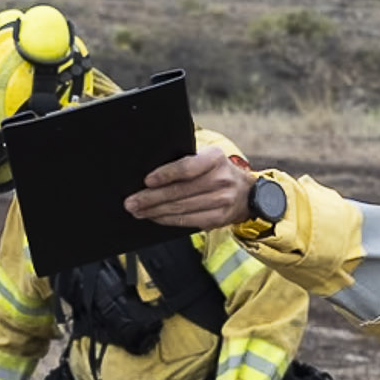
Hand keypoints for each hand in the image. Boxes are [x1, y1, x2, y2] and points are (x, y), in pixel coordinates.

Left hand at [126, 150, 253, 231]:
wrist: (248, 193)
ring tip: (138, 210)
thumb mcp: (208, 158)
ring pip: (181, 208)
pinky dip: (168, 220)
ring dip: (155, 211)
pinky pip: (188, 221)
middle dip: (151, 198)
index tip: (147, 181)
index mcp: (215, 159)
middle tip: (132, 201)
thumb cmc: (219, 173)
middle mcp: (221, 180)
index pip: (187, 167)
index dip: (166, 174)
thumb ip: (187, 163)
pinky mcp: (218, 218)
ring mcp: (221, 201)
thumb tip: (153, 177)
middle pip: (180, 191)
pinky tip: (155, 217)